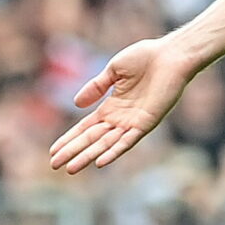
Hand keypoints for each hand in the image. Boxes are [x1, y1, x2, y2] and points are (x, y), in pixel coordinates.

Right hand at [49, 38, 197, 173]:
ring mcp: (132, 123)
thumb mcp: (114, 70)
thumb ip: (96, 87)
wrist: (171, 55)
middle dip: (73, 152)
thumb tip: (76, 104)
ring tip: (71, 169)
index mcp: (111, 106)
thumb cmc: (146, 57)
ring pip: (105, 144)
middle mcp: (120, 118)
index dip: (69, 139)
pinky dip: (114, 152)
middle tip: (54, 166)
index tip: (53, 151)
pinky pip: (127, 142)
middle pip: (91, 139)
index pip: (85, 127)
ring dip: (88, 156)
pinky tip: (99, 163)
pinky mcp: (146, 123)